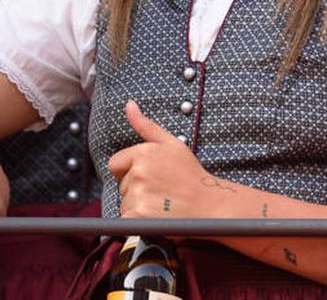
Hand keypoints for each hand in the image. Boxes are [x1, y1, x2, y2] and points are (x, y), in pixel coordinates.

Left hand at [109, 101, 229, 218]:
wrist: (210, 205)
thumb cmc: (192, 175)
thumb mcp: (171, 143)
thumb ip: (145, 125)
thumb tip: (129, 104)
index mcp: (143, 153)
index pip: (116, 164)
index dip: (130, 171)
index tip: (150, 177)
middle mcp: (138, 172)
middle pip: (121, 185)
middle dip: (136, 189)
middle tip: (161, 191)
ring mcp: (138, 194)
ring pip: (124, 203)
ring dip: (138, 206)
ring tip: (162, 203)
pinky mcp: (139, 216)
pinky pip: (126, 219)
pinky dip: (137, 221)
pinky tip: (156, 216)